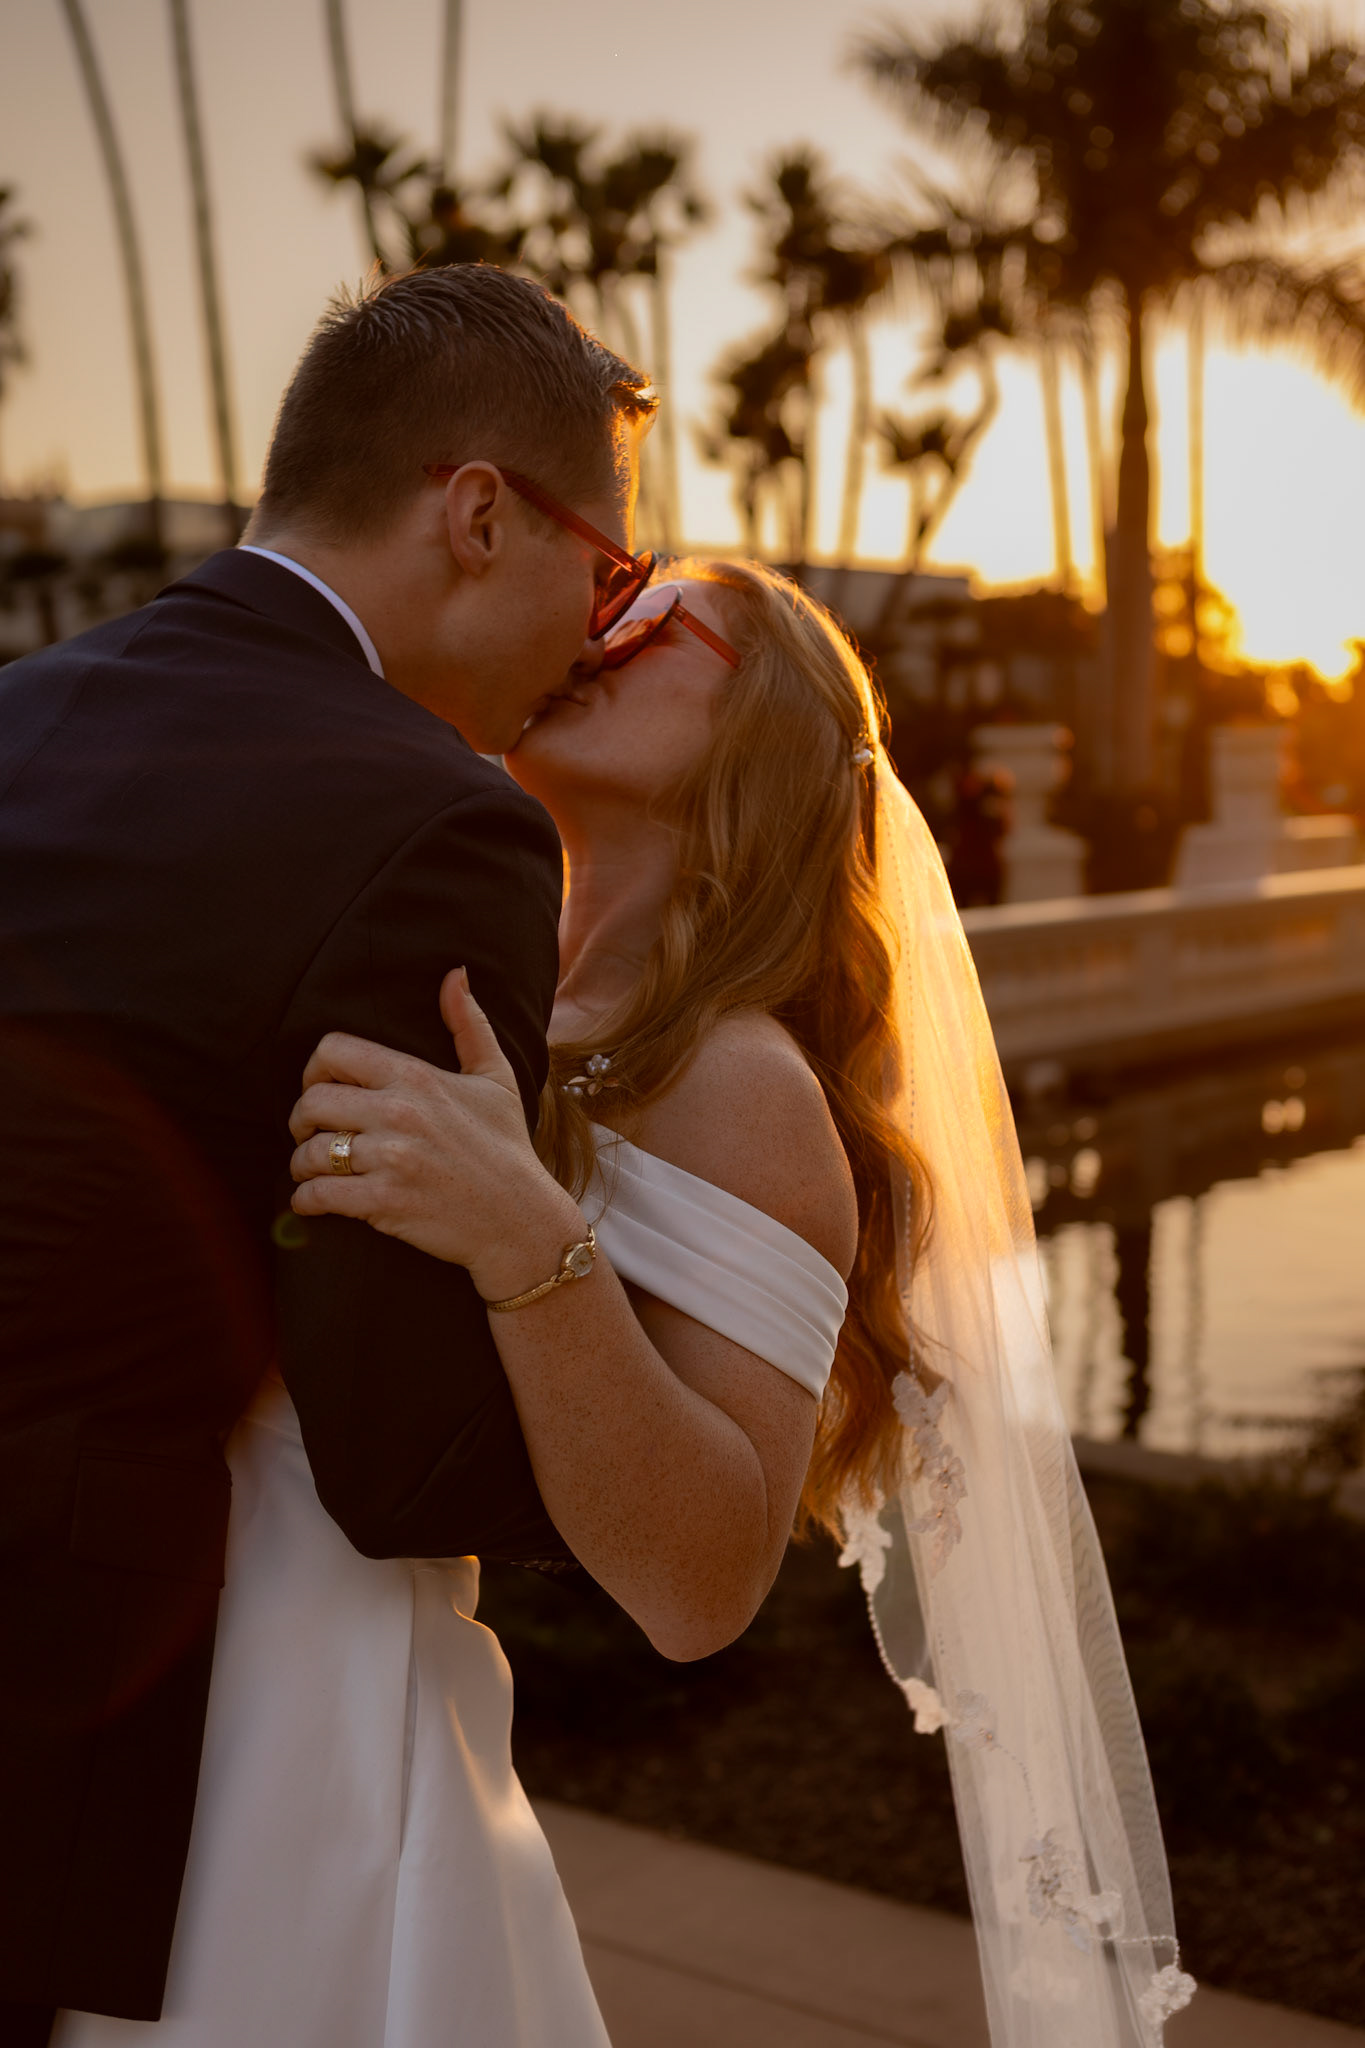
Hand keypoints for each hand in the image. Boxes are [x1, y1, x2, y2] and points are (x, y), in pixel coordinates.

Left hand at [289, 968, 583, 1295]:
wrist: (521, 1221)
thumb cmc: (507, 1147)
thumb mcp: (496, 1077)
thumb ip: (469, 1024)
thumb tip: (456, 973)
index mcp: (416, 1077)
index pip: (333, 1051)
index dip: (315, 1069)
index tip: (321, 1089)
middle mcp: (399, 1113)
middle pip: (311, 1102)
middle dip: (301, 1121)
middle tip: (309, 1134)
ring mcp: (390, 1160)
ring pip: (310, 1152)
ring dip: (301, 1163)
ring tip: (311, 1169)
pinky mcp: (384, 1203)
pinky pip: (318, 1194)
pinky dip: (304, 1199)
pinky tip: (311, 1200)